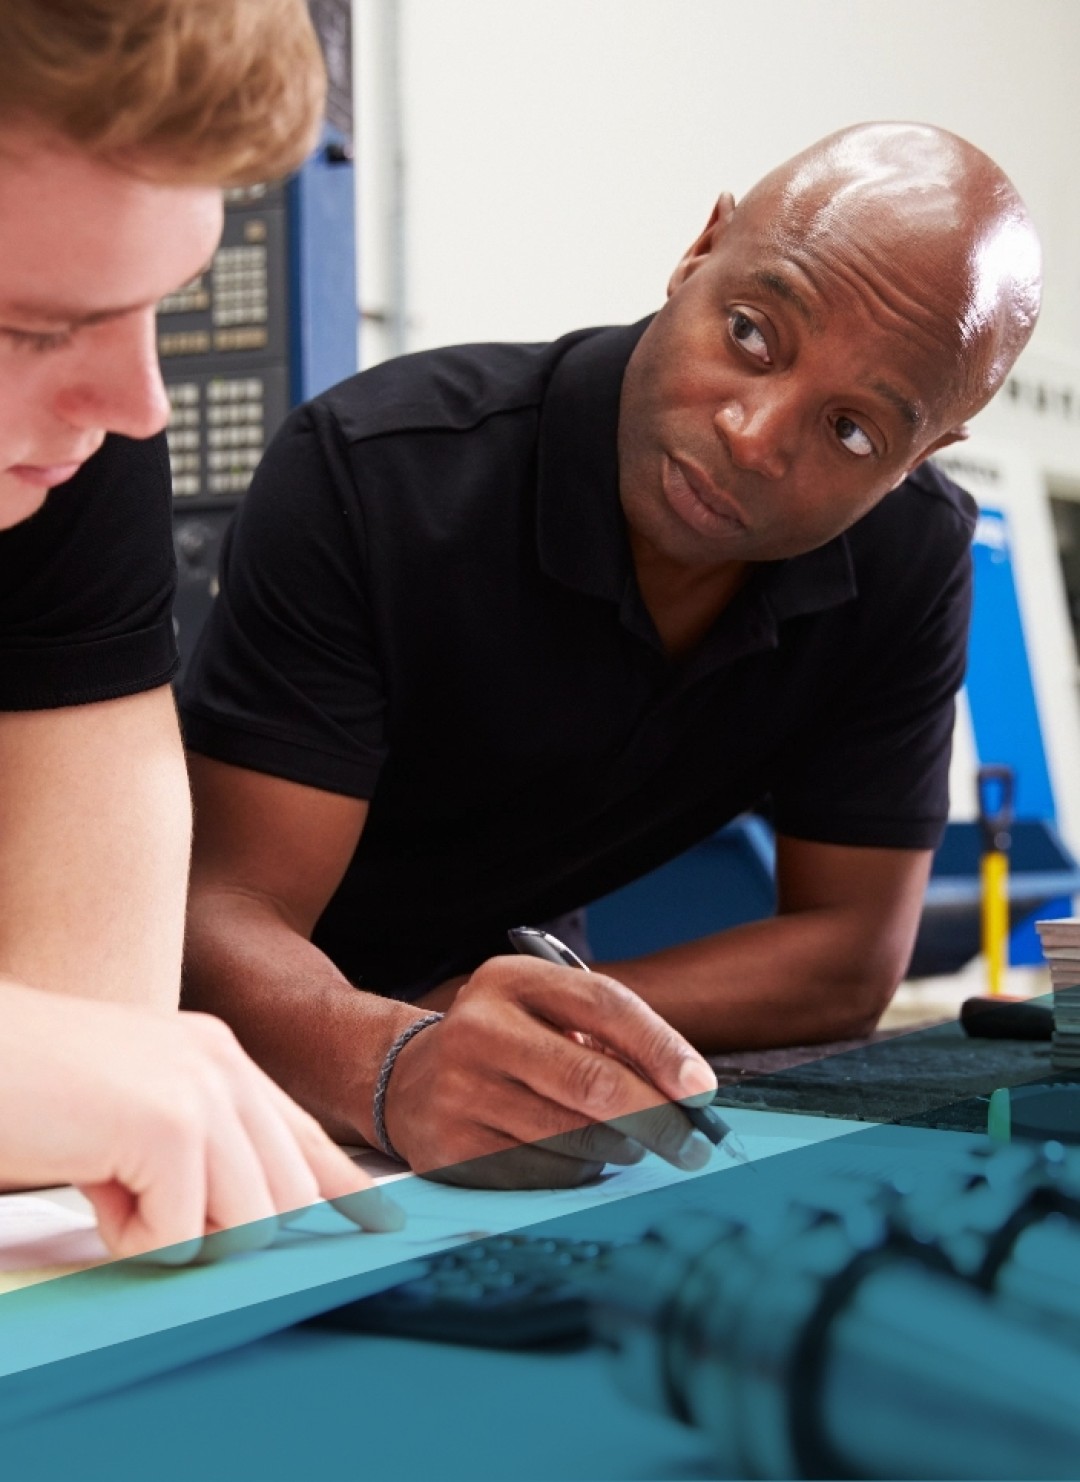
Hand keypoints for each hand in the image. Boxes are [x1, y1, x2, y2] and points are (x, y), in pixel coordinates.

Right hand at [0, 984, 403, 1261]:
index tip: (386, 1223)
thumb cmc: (28, 1090)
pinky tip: (91, 1182)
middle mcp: (223, 1064)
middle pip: (287, 1198)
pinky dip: (127, 1236)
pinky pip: (179, 1237)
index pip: (304, 1135)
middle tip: (141, 1197)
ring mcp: (202, 1090)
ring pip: (245, 1226)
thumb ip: (192, 1149)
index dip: (347, 1188)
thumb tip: (243, 1223)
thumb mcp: (128, 1112)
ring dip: (169, 1233)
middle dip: (222, 1232)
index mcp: (217, 1056)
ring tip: (110, 1182)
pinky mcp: (170, 1126)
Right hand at [383, 955, 717, 1187]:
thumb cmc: (505, 1044)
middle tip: (694, 1144)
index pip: (603, 1006)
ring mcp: (460, 1092)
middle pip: (592, 1081)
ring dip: (622, 1147)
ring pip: (574, 1135)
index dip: (662, 1049)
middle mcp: (478, 1029)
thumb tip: (686, 1091)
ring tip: (635, 1143)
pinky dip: (579, 1171)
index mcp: (510, 981)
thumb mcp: (541, 1010)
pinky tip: (581, 1159)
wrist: (404, 1078)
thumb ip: (606, 1035)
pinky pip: (543, 1172)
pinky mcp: (451, 1149)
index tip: (703, 1089)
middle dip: (657, 1118)